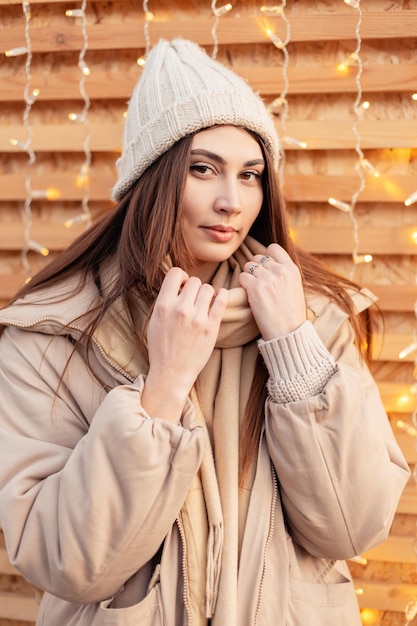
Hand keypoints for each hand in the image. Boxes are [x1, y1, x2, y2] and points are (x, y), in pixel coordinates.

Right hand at [142, 267, 227, 422]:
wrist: (172, 372)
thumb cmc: (161, 348)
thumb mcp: (154, 321)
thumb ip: (165, 302)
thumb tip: (177, 284)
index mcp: (163, 306)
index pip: (175, 273)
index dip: (180, 277)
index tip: (182, 285)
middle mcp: (180, 309)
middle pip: (194, 281)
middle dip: (194, 287)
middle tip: (193, 298)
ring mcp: (197, 318)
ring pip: (208, 288)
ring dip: (206, 293)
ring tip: (203, 303)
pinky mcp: (211, 327)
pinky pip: (221, 300)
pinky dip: (222, 295)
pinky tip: (219, 297)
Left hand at [239, 243, 305, 339]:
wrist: (289, 332)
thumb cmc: (291, 314)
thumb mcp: (295, 287)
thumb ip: (284, 273)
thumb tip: (270, 264)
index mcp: (291, 269)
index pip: (273, 248)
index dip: (266, 256)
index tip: (265, 267)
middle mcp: (279, 270)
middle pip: (258, 257)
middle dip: (256, 268)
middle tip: (259, 284)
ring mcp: (267, 278)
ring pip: (248, 266)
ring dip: (248, 276)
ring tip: (255, 290)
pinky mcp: (255, 288)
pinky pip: (242, 277)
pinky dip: (243, 285)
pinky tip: (249, 294)